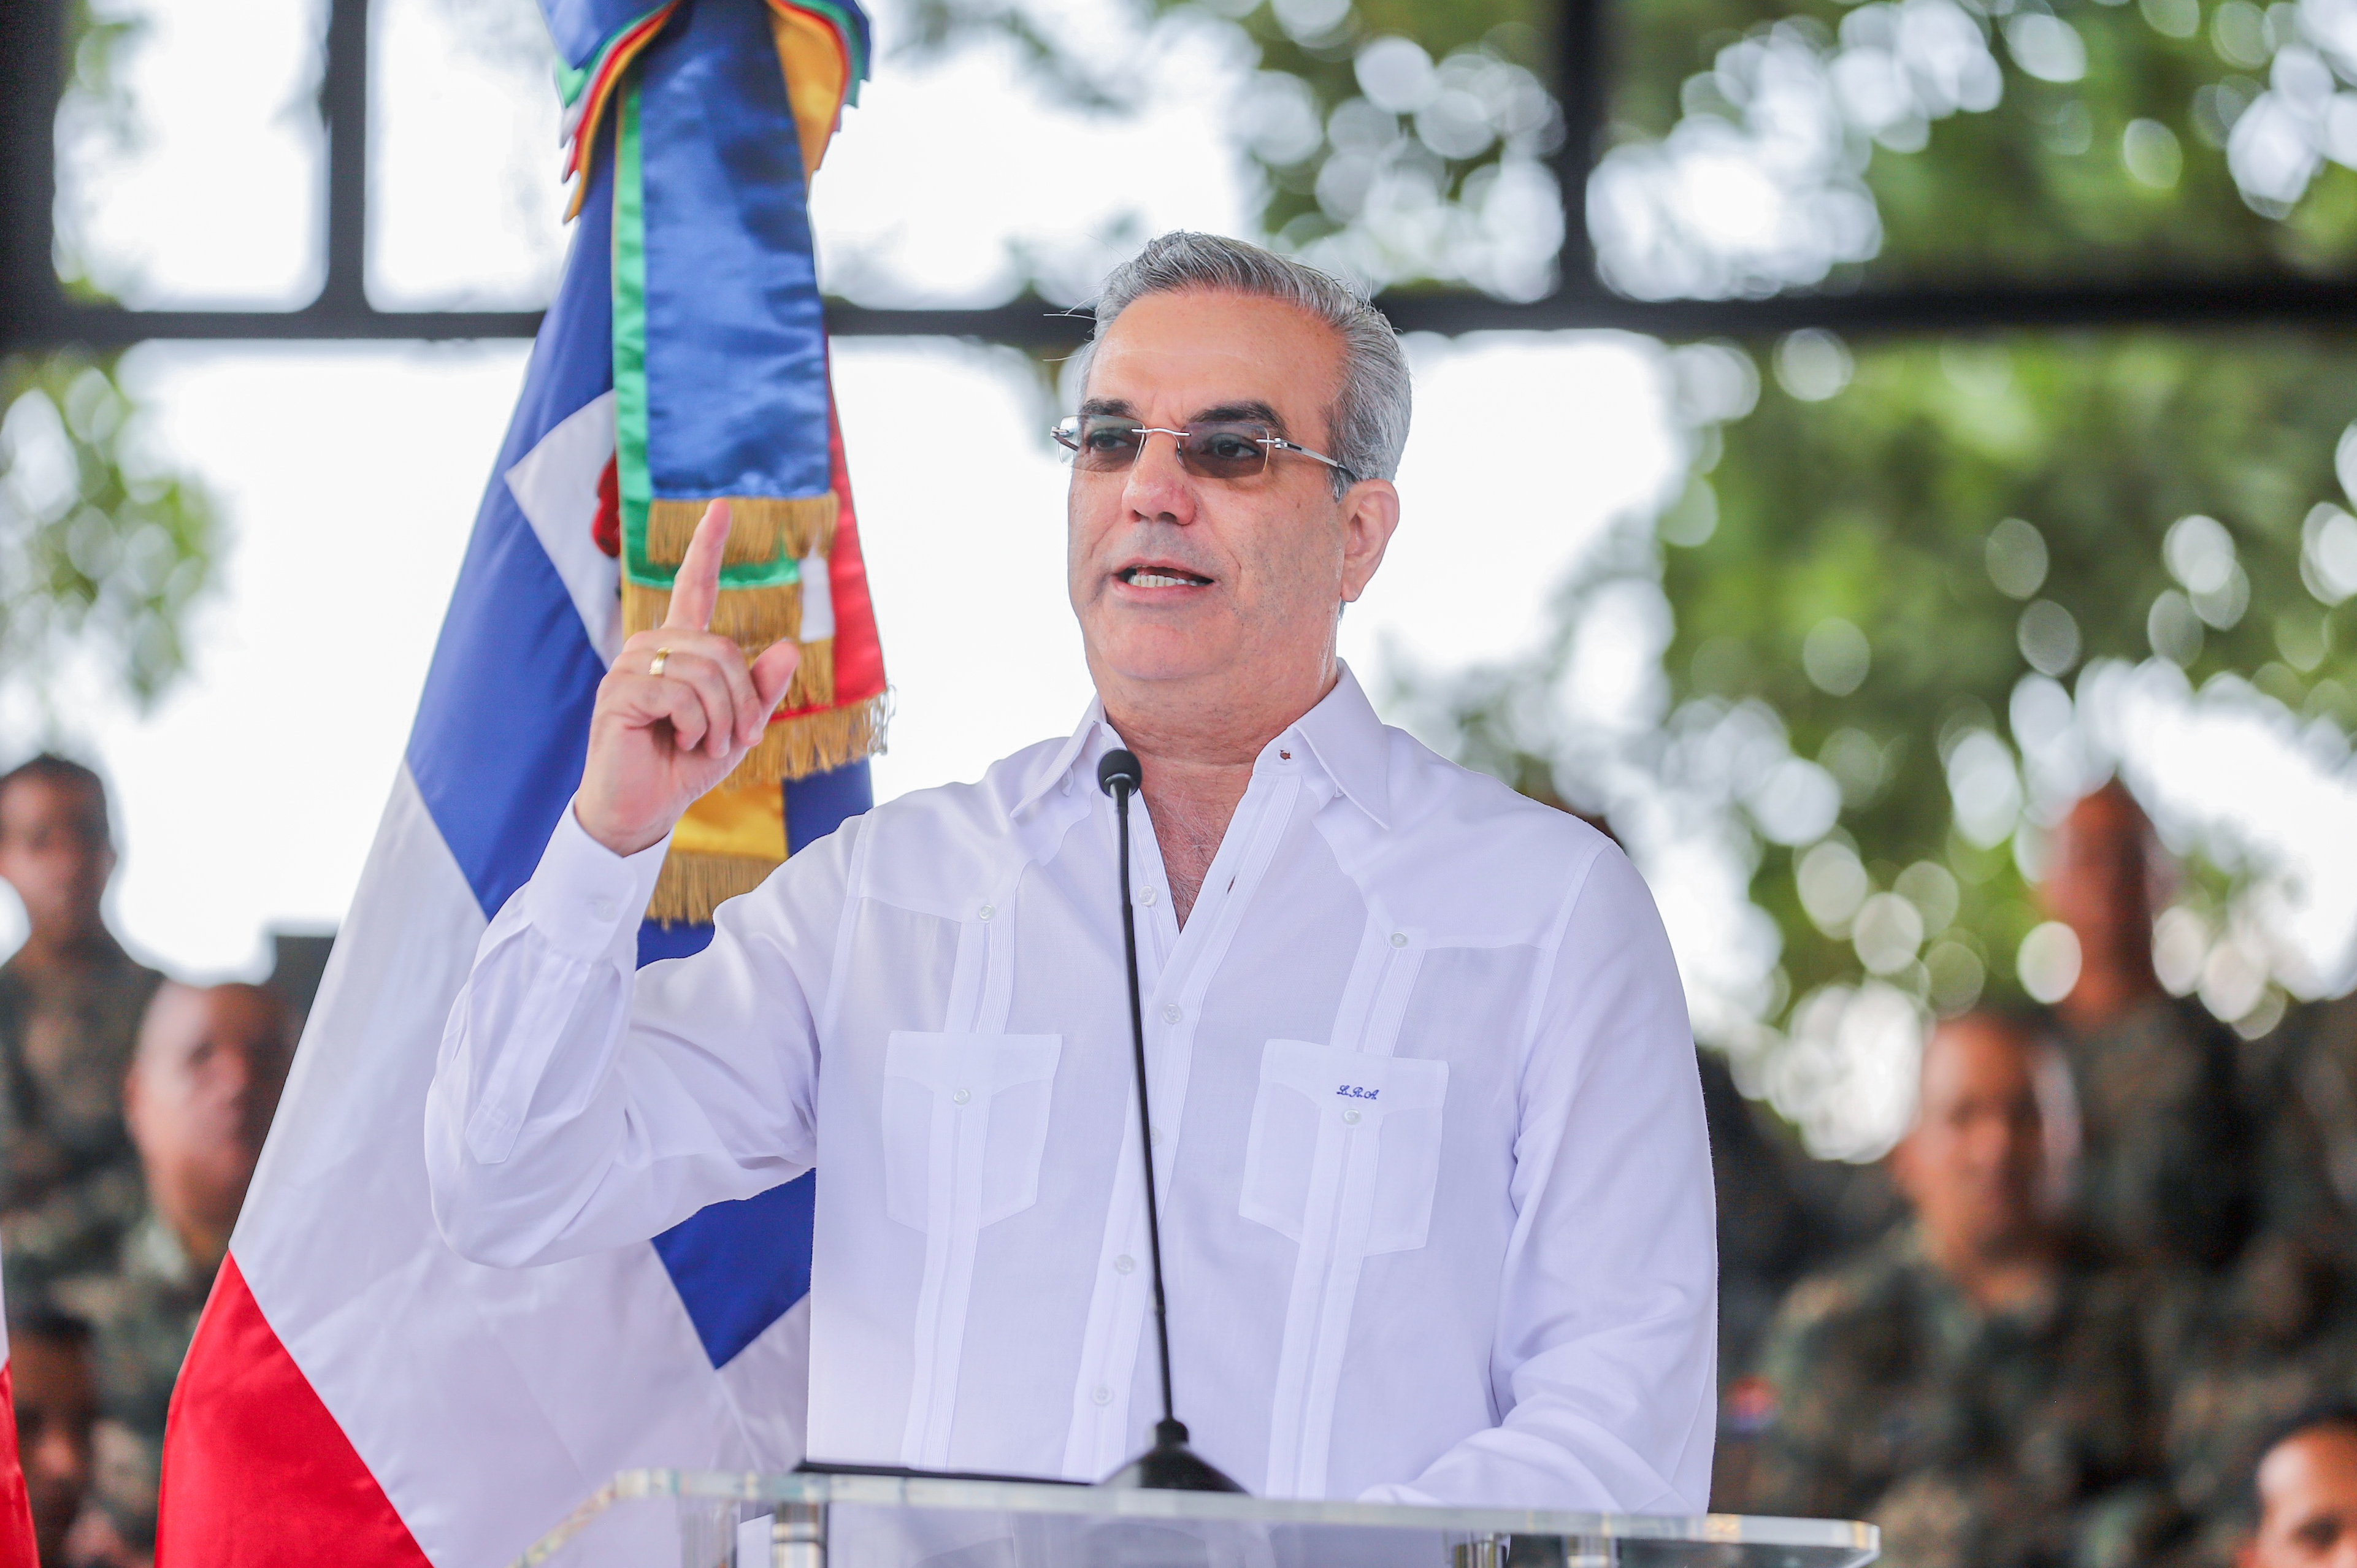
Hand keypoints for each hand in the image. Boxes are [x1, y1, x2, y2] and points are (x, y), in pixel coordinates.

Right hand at [574, 500, 801, 855]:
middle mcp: (651, 648)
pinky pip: (681, 693)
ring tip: (707, 744)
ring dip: (722, 718)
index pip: (694, 588)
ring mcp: (631, 668)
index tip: (722, 507)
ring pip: (705, 670)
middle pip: (721, 647)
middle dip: (744, 698)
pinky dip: (698, 726)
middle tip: (738, 737)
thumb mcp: (736, 728)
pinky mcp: (618, 693)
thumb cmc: (684, 767)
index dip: (707, 548)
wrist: (642, 809)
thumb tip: (786, 648)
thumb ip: (760, 690)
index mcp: (680, 650)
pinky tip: (683, 743)